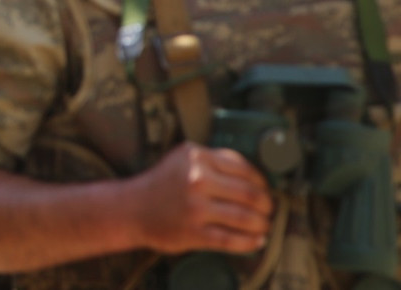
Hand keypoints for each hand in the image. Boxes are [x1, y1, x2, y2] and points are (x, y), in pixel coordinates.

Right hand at [134, 142, 272, 254]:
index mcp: (197, 157)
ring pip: (245, 218)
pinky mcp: (193, 233)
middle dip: (266, 205)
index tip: (265, 190)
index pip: (244, 168)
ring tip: (264, 226)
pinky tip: (256, 241)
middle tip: (269, 210)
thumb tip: (253, 175)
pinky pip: (231, 239)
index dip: (261, 182)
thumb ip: (214, 160)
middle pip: (249, 194)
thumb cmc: (162, 183)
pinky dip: (249, 242)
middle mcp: (197, 180)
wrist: (131, 208)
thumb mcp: (184, 158)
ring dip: (261, 224)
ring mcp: (195, 208)